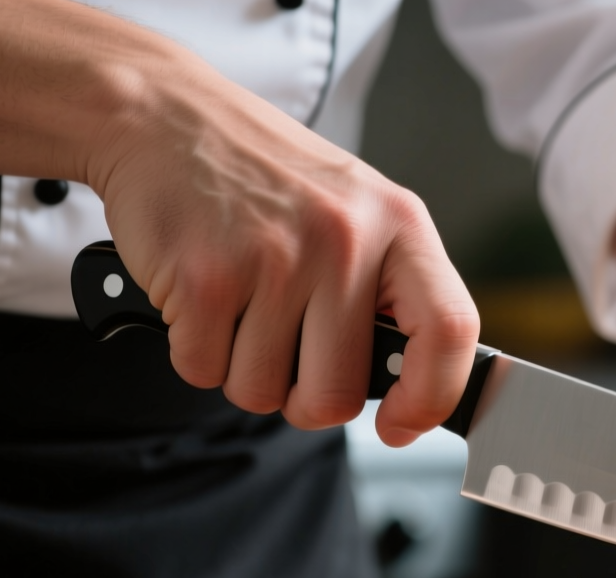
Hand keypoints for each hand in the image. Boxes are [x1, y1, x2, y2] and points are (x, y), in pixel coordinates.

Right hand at [94, 76, 478, 444]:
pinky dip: (196, 351)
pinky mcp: (204, 278)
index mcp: (400, 225)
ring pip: (263, 392)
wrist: (165, 116)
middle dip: (304, 399)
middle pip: (336, 395)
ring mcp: (274, 259)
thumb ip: (391, 291)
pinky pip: (204, 371)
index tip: (400, 424)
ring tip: (242, 304)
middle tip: (288, 353)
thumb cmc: (269, 177)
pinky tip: (203, 296)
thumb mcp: (358, 211)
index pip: (449, 330)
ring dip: (244, 370)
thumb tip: (412, 391)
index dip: (432, 397)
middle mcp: (345, 240)